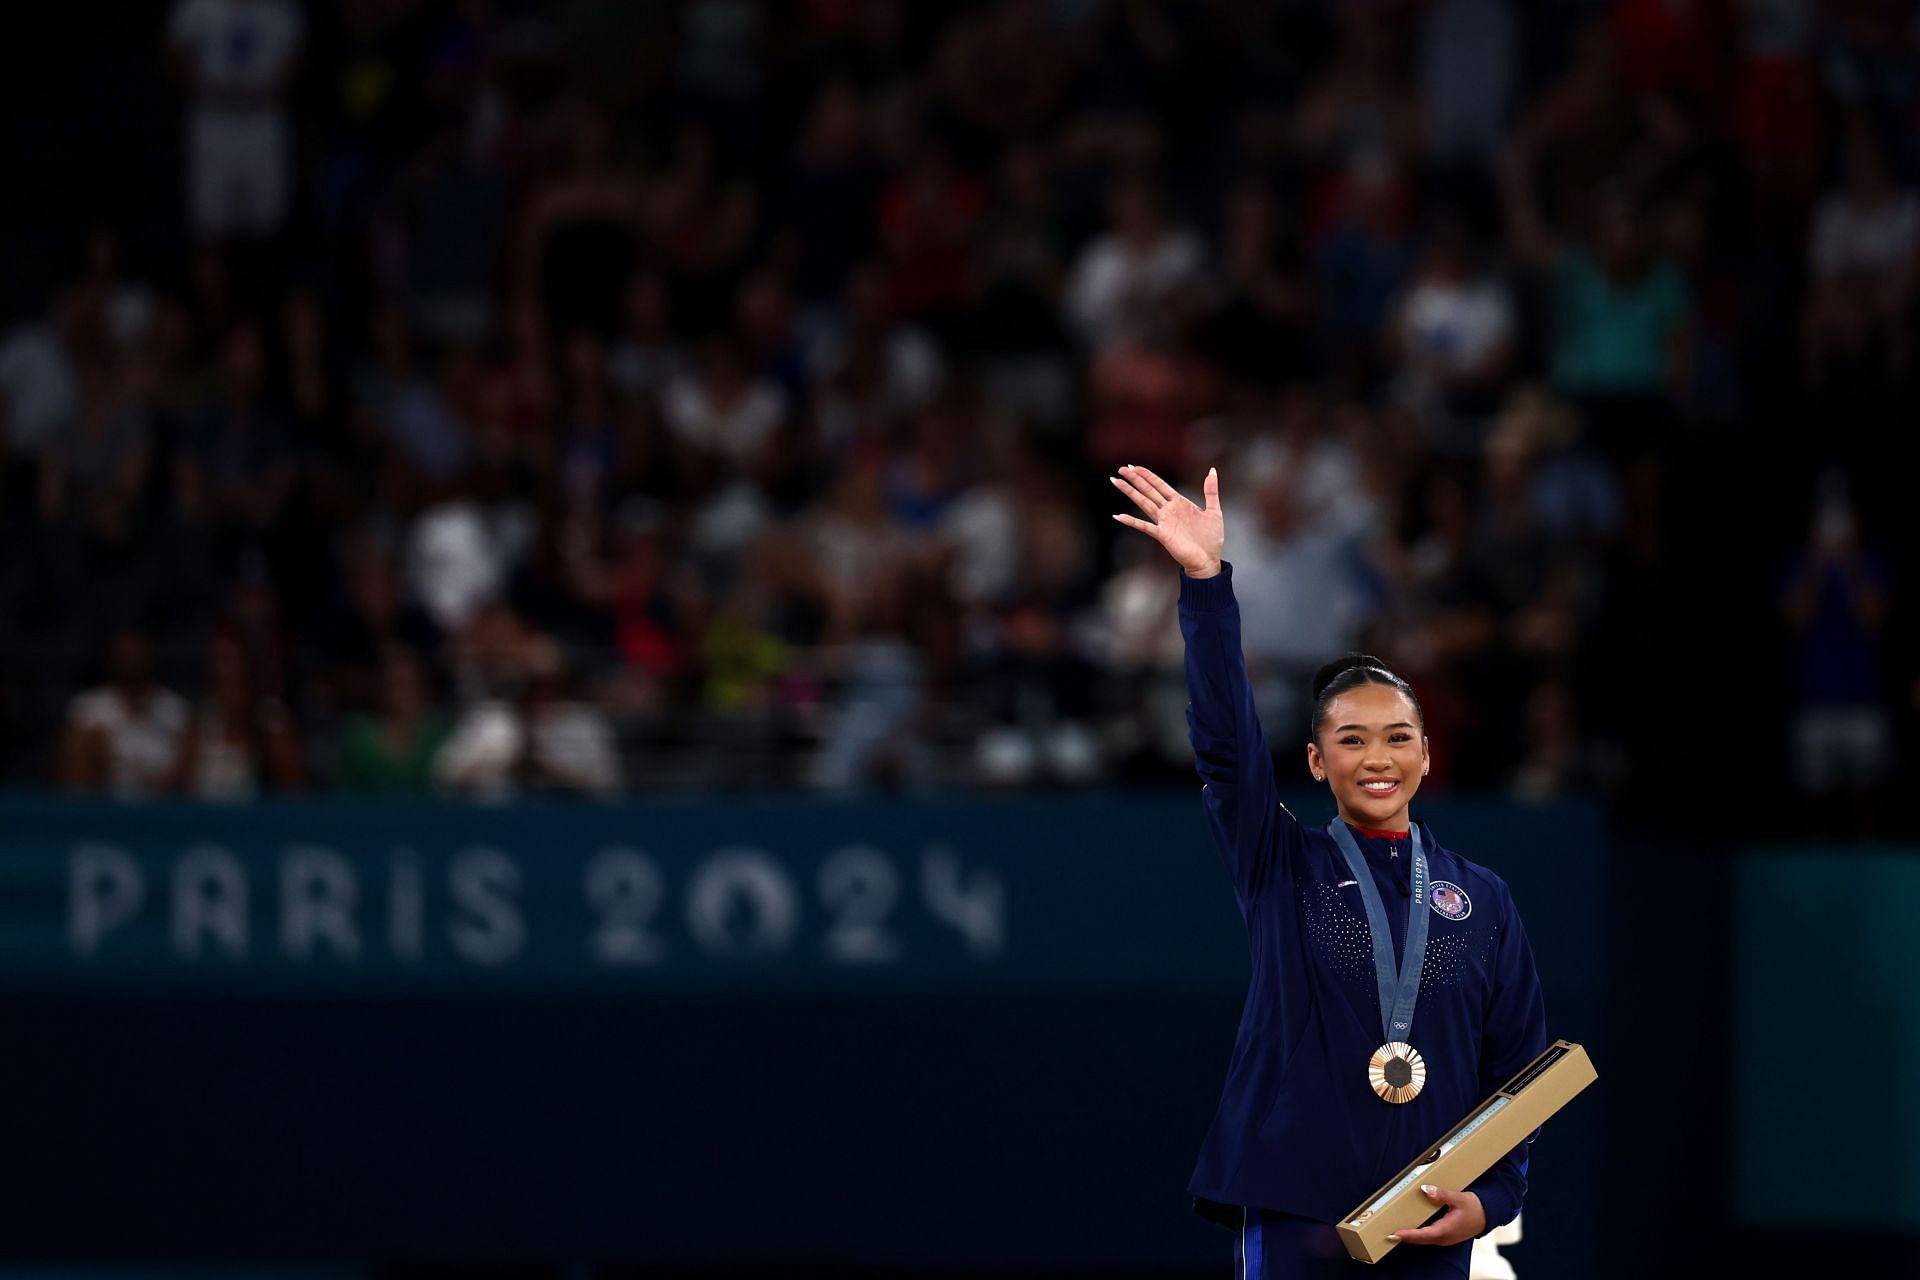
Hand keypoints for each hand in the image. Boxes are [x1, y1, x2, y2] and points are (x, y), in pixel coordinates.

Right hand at [1110, 464, 1223, 578]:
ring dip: (1130, 492)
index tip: (1135, 467)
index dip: (1148, 475)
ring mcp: (1164, 522)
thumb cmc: (1211, 539)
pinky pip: (1144, 526)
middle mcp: (1169, 511)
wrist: (1208, 561)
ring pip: (1143, 503)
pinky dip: (1131, 521)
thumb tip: (1212, 471)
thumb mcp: (1214, 511)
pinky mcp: (1162, 535)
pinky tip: (1119, 516)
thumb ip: (1211, 491)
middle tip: (1121, 469)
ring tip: (1116, 482)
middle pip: (1148, 491)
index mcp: (1180, 503)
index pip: (1160, 485)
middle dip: (1135, 479)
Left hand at [1388, 1185, 1484, 1246]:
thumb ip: (1441, 1194)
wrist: (1488, 1215)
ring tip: (1396, 1230)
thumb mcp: (1458, 1198)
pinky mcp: (1446, 1236)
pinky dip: (1418, 1234)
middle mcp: (1444, 1237)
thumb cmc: (1475, 1208)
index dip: (1408, 1235)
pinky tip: (1411, 1228)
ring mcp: (1445, 1238)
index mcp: (1446, 1230)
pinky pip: (1429, 1236)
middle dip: (1405, 1237)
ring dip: (1411, 1236)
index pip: (1423, 1234)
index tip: (1395, 1234)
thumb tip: (1425, 1189)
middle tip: (1389, 1233)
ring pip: (1424, 1239)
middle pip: (1421, 1239)